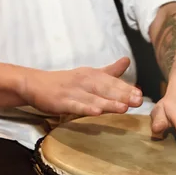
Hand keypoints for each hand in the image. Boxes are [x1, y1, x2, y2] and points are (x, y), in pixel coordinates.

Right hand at [24, 57, 142, 115]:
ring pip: (93, 98)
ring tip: (123, 108)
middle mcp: (84, 81)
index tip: (141, 95)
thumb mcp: (88, 74)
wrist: (34, 84)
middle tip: (138, 101)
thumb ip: (109, 71)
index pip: (112, 82)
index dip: (126, 88)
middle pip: (106, 89)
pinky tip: (96, 113)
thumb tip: (127, 61)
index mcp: (92, 75)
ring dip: (108, 103)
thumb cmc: (65, 82)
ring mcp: (73, 91)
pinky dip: (85, 109)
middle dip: (122, 95)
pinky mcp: (61, 101)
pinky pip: (75, 106)